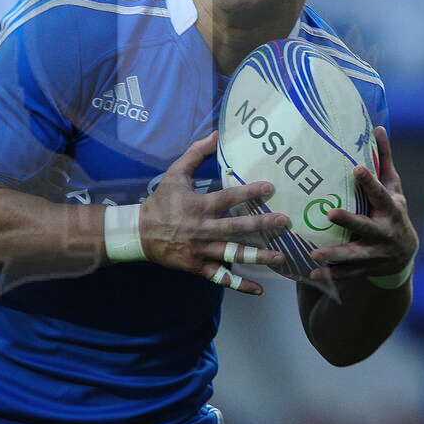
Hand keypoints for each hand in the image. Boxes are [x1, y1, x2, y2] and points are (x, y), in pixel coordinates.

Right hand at [140, 131, 288, 294]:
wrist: (140, 233)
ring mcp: (201, 250)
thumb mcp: (176, 173)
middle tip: (284, 222)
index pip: (228, 198)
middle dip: (261, 224)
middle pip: (236, 227)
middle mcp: (202, 228)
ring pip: (232, 254)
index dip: (249, 192)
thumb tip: (216, 134)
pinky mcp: (198, 266)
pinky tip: (258, 289)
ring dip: (257, 256)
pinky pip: (220, 277)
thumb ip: (196, 153)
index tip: (270, 188)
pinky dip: (239, 284)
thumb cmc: (162, 201)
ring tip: (280, 257)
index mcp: (199, 206)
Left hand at [308, 126, 418, 281]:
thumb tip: (377, 127)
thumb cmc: (391, 210)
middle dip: (350, 220)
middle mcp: (385, 232)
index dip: (370, 182)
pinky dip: (330, 275)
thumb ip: (384, 160)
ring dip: (335, 255)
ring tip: (314, 254)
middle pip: (367, 227)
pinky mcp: (365, 269)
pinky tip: (312, 274)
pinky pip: (346, 274)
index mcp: (391, 209)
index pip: (380, 193)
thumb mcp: (392, 186)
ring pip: (355, 255)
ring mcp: (375, 253)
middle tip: (330, 213)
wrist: (403, 254)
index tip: (357, 168)